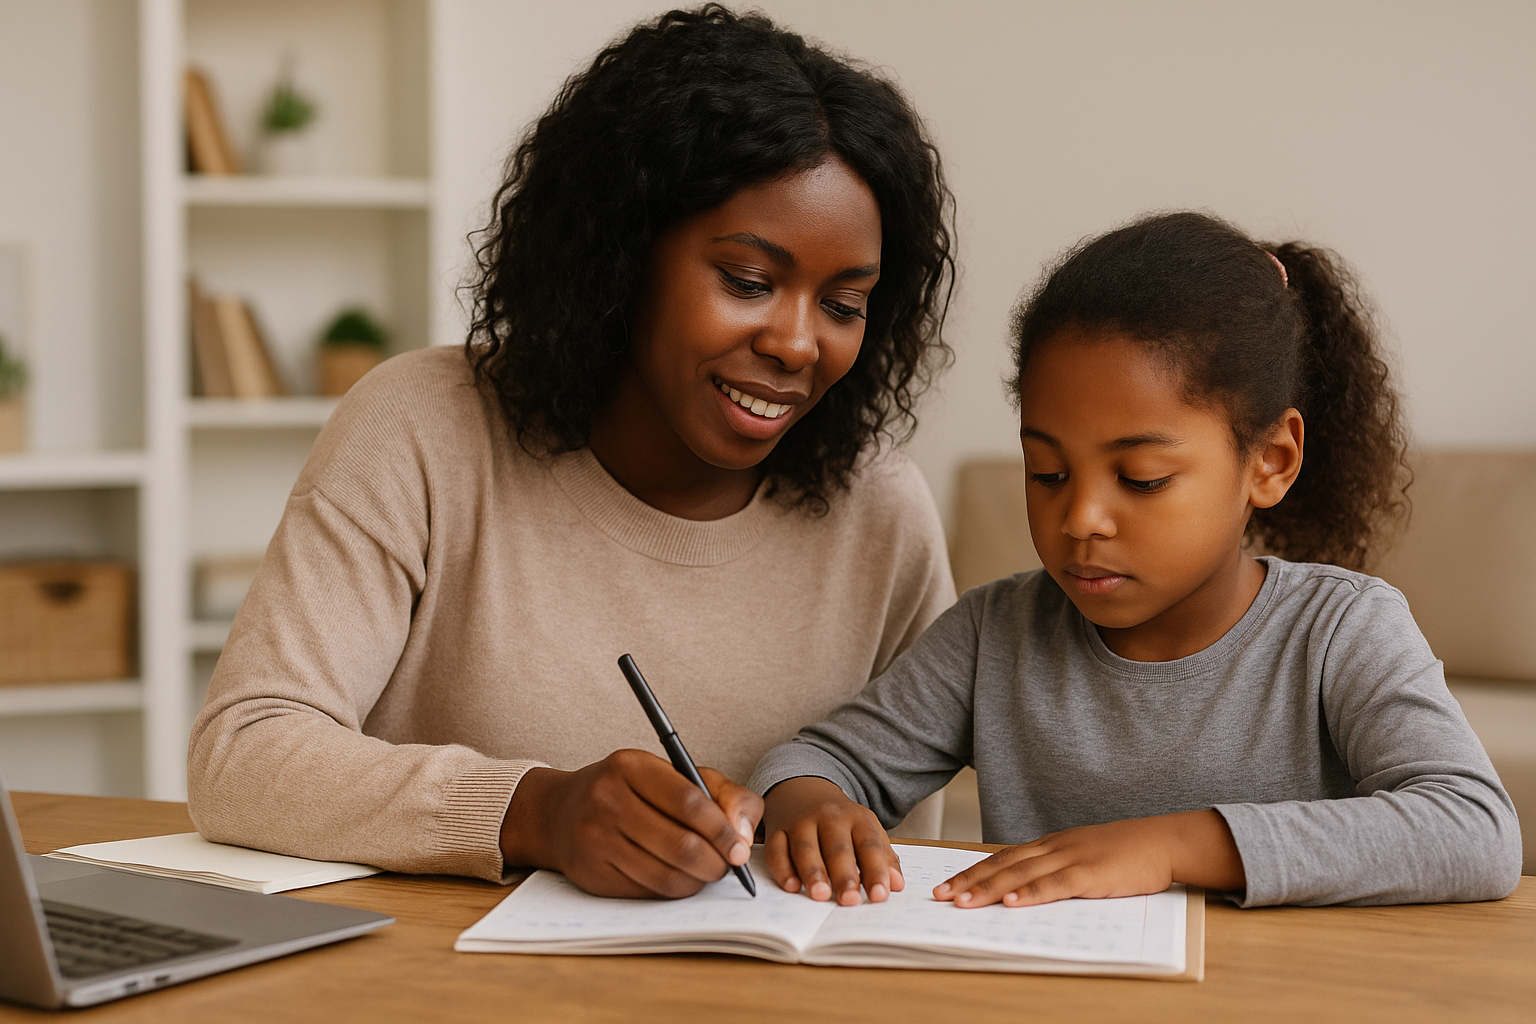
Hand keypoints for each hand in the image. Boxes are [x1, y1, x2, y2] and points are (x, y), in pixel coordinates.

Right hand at [500, 749, 761, 898]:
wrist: (561, 812)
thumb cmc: (631, 791)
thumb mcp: (674, 774)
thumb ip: (722, 794)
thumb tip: (743, 836)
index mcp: (630, 766)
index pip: (688, 802)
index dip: (722, 830)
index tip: (740, 848)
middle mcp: (606, 799)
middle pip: (681, 845)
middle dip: (715, 863)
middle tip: (728, 865)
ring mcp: (595, 838)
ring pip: (666, 875)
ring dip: (698, 881)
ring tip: (707, 872)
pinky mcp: (591, 873)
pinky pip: (647, 892)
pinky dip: (673, 890)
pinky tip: (679, 878)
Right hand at [761, 776, 903, 904]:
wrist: (804, 789)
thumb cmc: (841, 821)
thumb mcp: (866, 830)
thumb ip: (883, 857)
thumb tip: (898, 885)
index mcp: (857, 818)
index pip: (869, 845)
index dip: (876, 870)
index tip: (880, 895)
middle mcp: (829, 817)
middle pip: (837, 847)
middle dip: (844, 875)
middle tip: (849, 900)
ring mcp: (801, 822)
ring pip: (806, 848)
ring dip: (813, 872)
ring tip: (820, 895)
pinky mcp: (778, 829)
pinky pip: (777, 849)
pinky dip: (782, 869)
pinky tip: (791, 886)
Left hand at [933, 810, 1244, 907]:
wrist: (1164, 841)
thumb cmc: (1125, 852)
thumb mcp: (1083, 856)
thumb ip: (1056, 870)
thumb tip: (1025, 891)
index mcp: (1050, 844)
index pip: (1002, 858)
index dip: (972, 871)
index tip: (946, 884)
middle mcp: (1054, 847)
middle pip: (1002, 864)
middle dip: (969, 880)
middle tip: (941, 895)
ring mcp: (1071, 858)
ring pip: (1021, 874)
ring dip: (989, 888)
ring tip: (963, 901)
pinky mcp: (1091, 873)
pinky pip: (1055, 885)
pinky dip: (1031, 894)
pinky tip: (1011, 903)